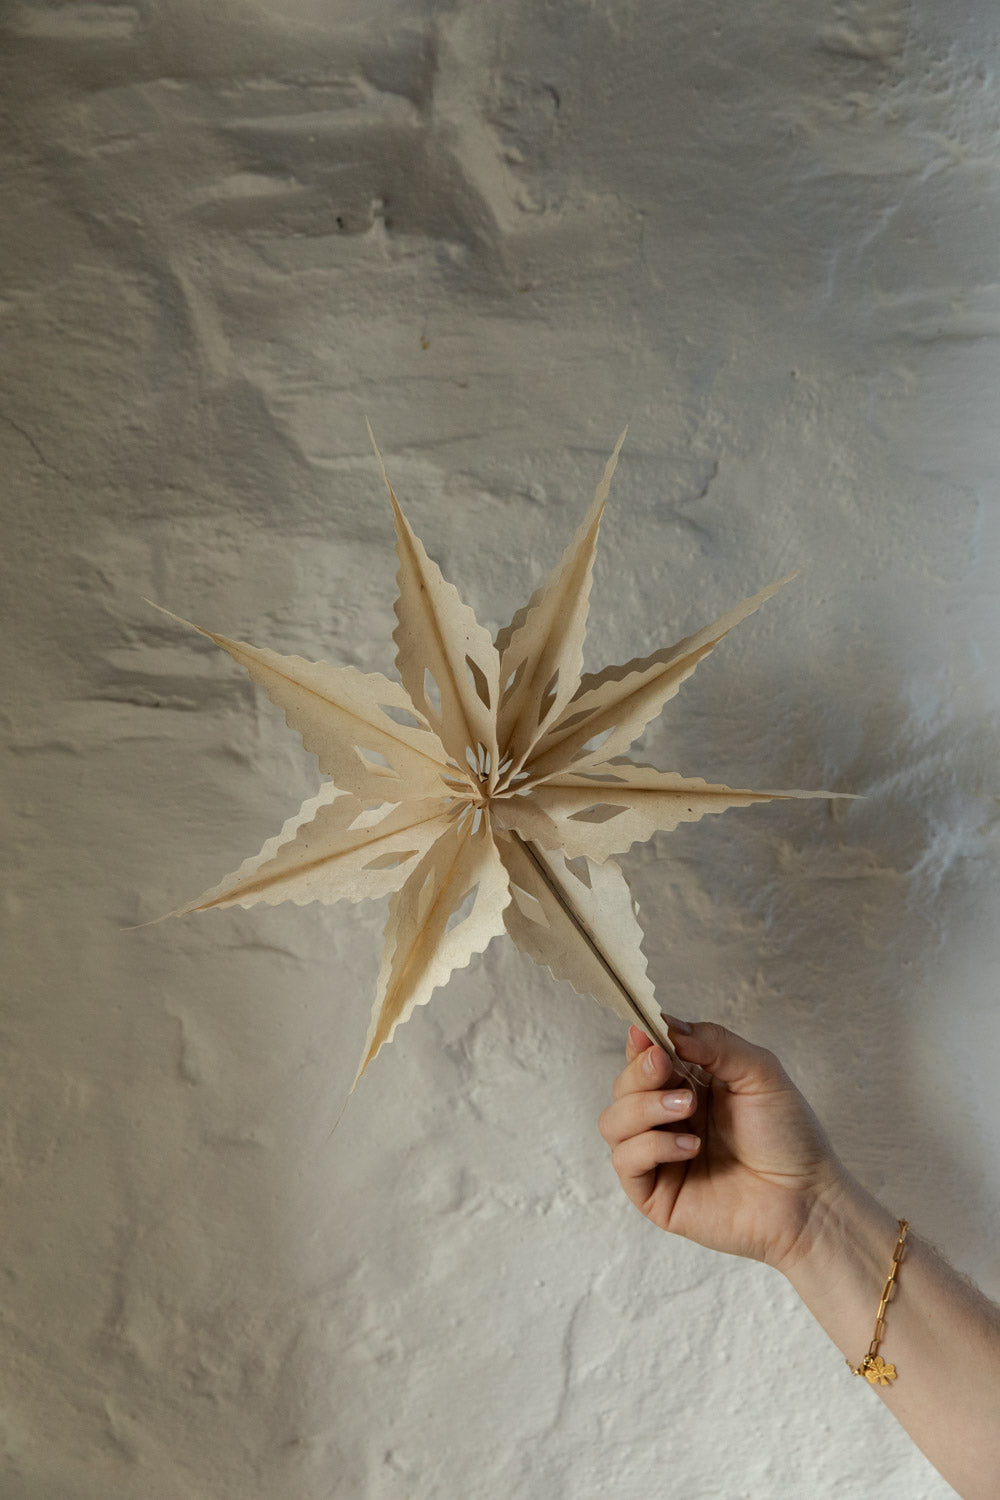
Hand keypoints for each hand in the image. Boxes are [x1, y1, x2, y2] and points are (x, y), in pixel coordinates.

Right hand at [598, 1020, 847, 1270]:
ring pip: (613, 1121)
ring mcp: (659, 1157)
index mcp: (689, 1086)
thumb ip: (715, 1043)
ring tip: (687, 1109)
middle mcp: (668, 1119)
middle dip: (640, 1073)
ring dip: (643, 1107)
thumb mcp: (760, 1072)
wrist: (807, 1198)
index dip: (640, 1043)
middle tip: (668, 1069)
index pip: (645, 1057)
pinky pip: (626, 1160)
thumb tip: (668, 1026)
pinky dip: (652, 1146)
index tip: (647, 1034)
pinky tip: (690, 1146)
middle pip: (623, 1086)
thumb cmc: (789, 1137)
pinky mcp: (655, 1193)